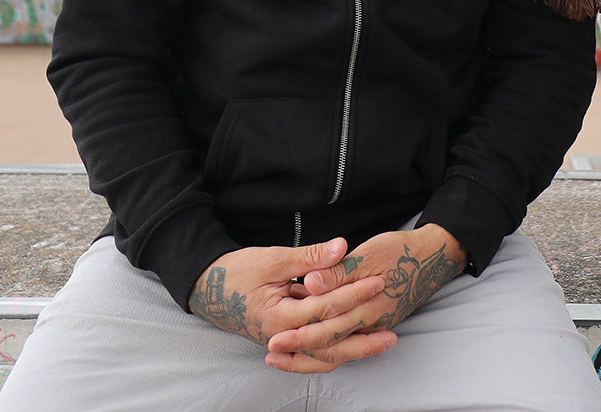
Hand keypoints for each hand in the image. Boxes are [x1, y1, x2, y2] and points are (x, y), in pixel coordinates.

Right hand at [189, 239, 396, 372]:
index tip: (378, 281)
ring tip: (383, 343)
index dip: (353, 294)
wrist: (207, 290)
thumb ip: (309, 257)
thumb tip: (342, 246)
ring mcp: (283, 343)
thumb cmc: (237, 271)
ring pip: (323, 353)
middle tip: (393, 333)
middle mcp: (282, 338)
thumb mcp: (273, 258)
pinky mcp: (285, 340)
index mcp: (279, 318)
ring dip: (353, 349)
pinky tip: (355, 345)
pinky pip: (314, 351)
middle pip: (329, 344)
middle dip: (362, 338)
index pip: (325, 308)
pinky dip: (335, 350)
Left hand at [265, 223, 465, 372]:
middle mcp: (372, 322)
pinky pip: (347, 344)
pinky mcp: (375, 324)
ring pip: (339, 350)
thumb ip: (339, 271)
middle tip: (272, 351)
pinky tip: (308, 346)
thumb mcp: (369, 253)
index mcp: (369, 305)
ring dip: (309, 354)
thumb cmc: (400, 250)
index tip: (275, 337)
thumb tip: (312, 283)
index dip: (301, 332)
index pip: (329, 325)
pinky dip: (326, 349)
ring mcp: (375, 326)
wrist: (432, 257)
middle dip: (299, 348)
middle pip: (330, 343)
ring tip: (282, 357)